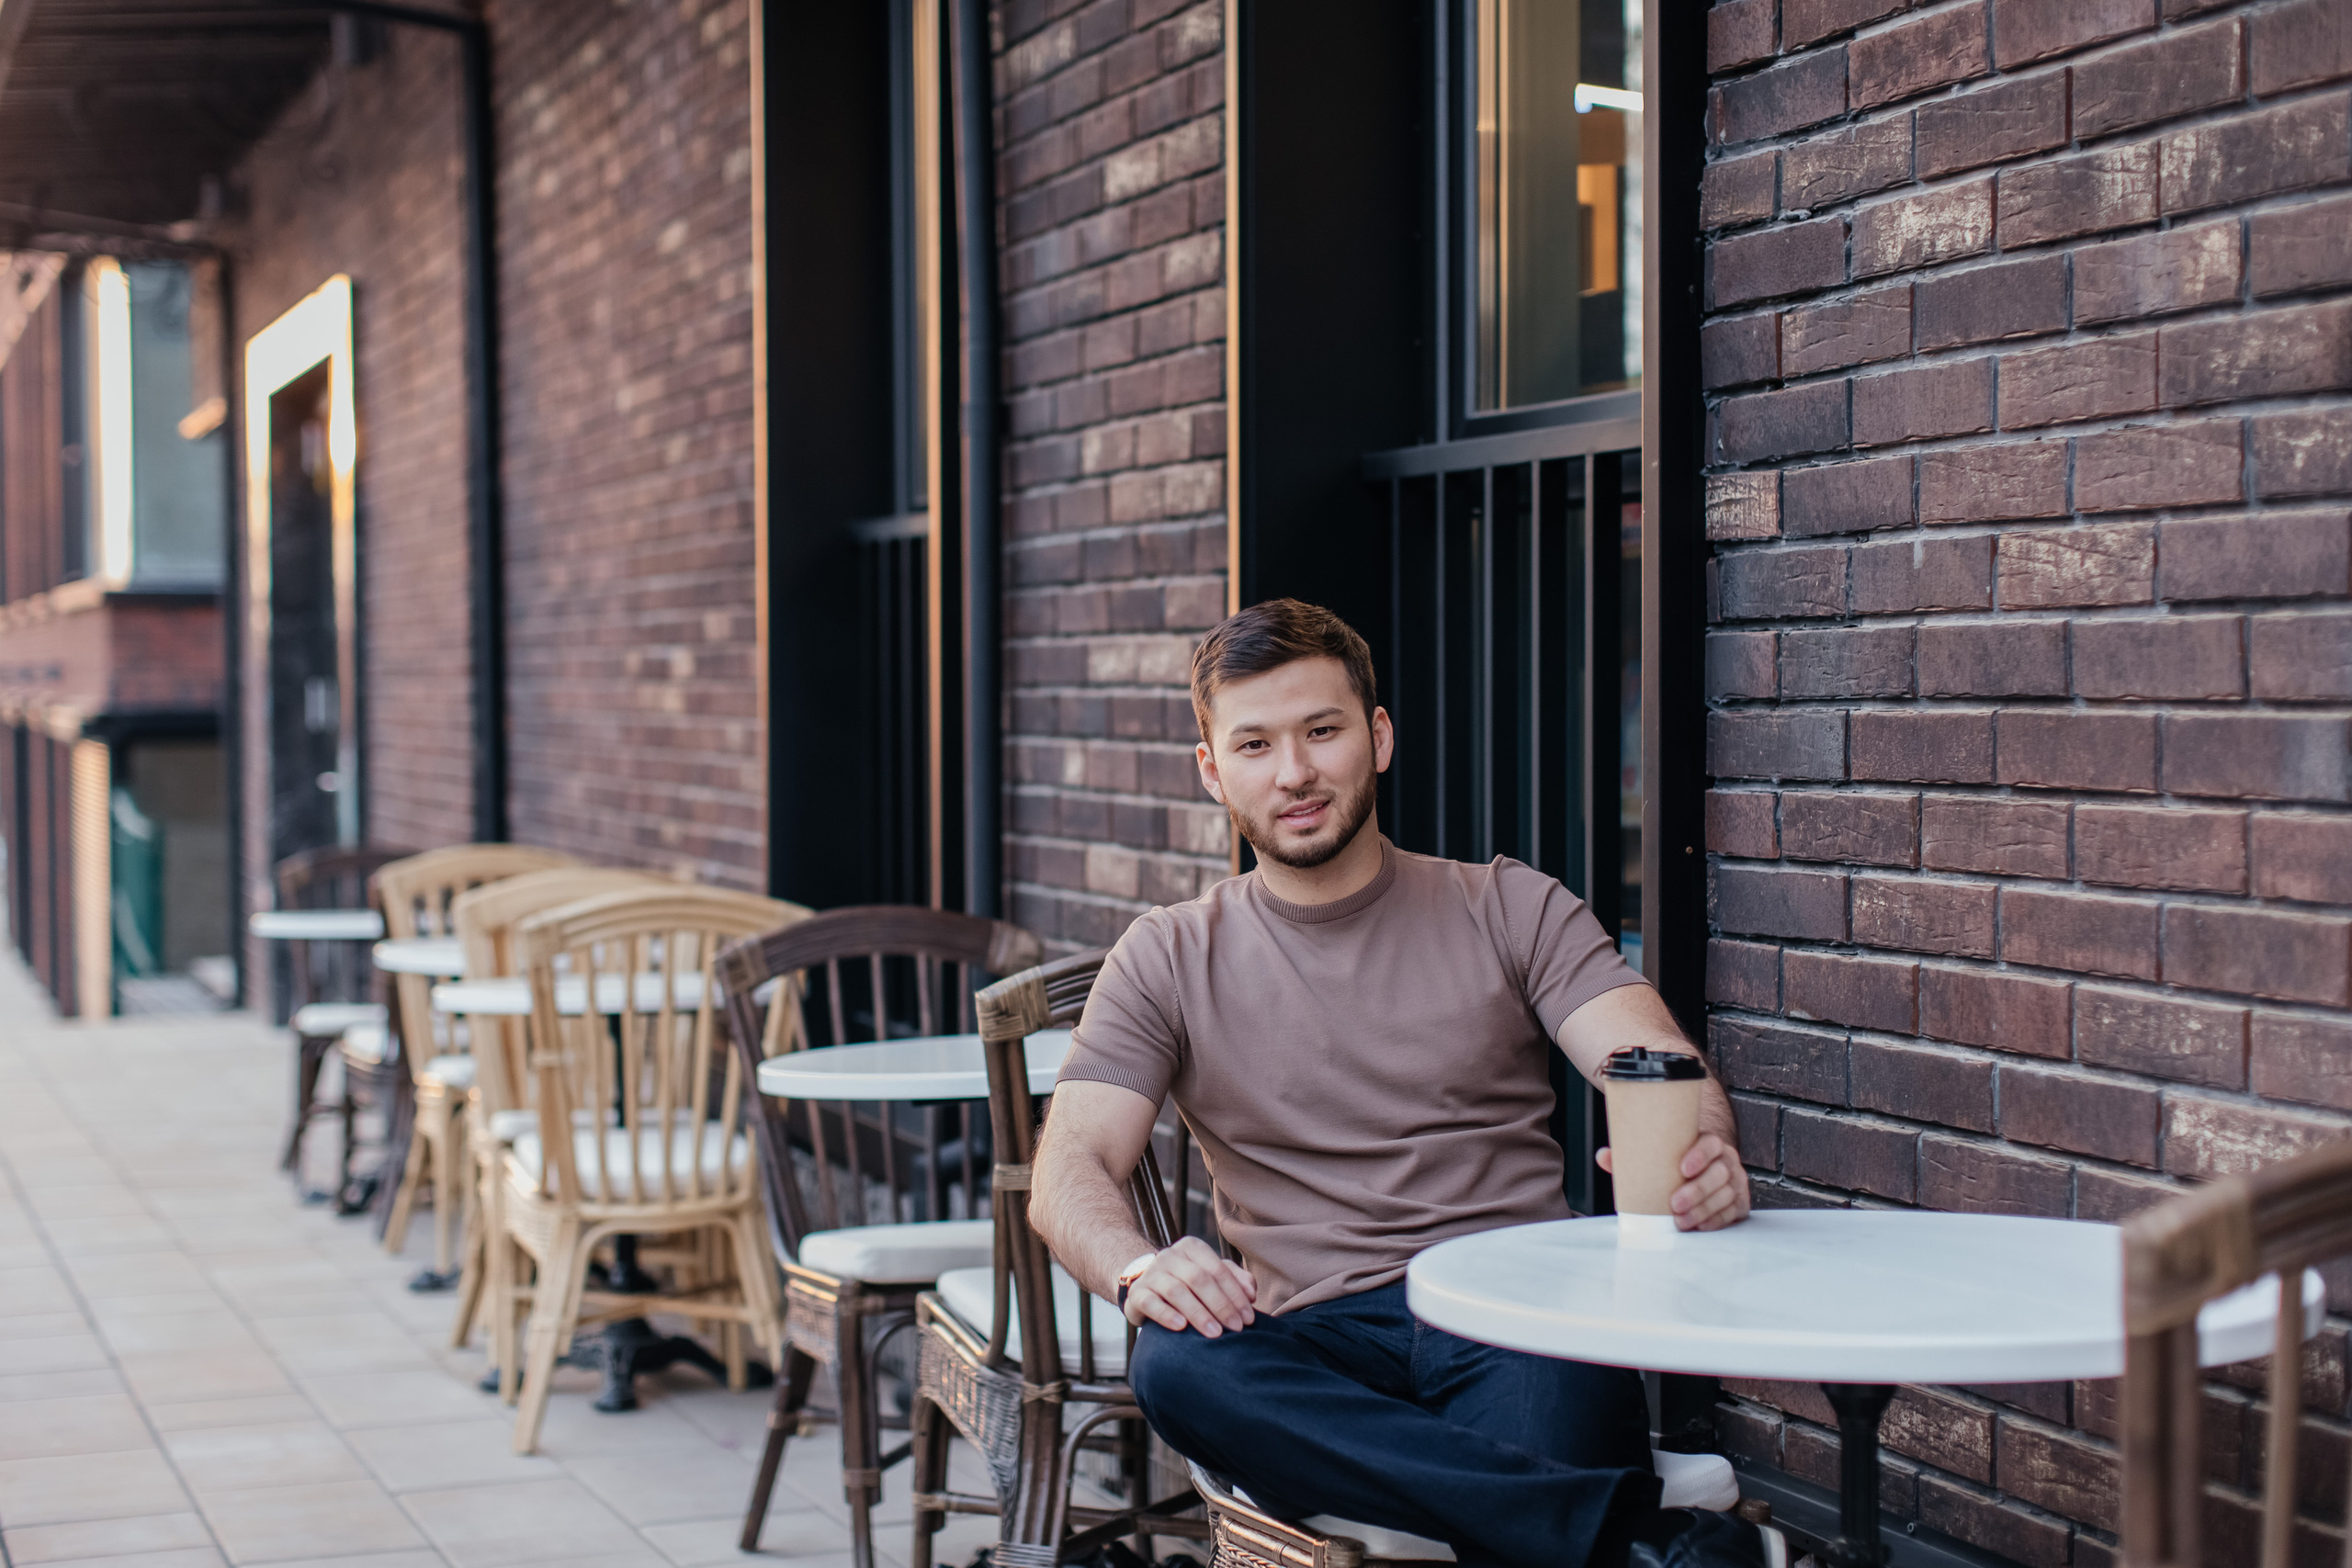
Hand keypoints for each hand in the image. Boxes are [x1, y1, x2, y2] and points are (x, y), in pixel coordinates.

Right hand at [1122, 1235, 1258, 1336]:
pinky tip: (1181, 1327)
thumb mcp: (1211, 1276)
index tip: (1249, 1318)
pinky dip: (1167, 1314)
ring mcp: (1151, 1274)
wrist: (1144, 1285)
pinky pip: (1151, 1303)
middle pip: (1199, 1279)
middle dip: (1221, 1305)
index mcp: (1191, 1248)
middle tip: (1235, 1328)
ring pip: (1177, 1291)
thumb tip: (1251, 1293)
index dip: (1236, 1294)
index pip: (1218, 1269)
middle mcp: (1169, 1256)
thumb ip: (1234, 1280)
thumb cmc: (1186, 1283)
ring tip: (1215, 1333)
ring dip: (1199, 1313)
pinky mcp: (1136, 1293)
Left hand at [1596, 1133, 1751, 1231]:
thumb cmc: (1675, 1163)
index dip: (1699, 1155)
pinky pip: (1732, 1212)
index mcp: (1709, 1143)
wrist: (1702, 1172)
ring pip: (1725, 1194)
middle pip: (1719, 1173)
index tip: (1682, 1168)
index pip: (1710, 1143)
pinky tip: (1700, 1226)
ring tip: (1681, 1221)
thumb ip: (1633, 1156)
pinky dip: (1716, 1220)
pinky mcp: (1739, 1202)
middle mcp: (1726, 1160)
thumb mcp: (1658, 1156)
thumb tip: (1603, 1156)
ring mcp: (1735, 1181)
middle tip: (1675, 1204)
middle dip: (1698, 1190)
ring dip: (1703, 1209)